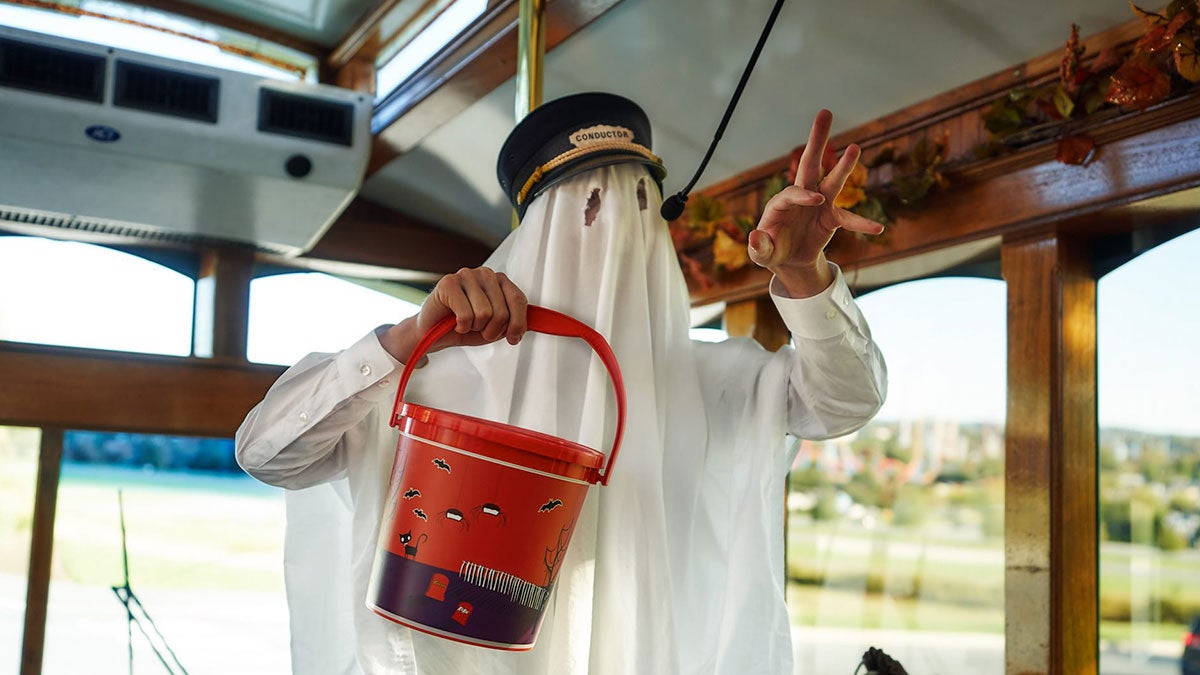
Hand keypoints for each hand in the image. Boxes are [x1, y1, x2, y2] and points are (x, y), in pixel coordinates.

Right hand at [379, 267, 527, 363]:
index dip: (518, 324)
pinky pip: (467, 314)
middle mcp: (485, 274)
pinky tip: (455, 322)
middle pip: (503, 310)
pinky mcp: (448, 283)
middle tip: (480, 331)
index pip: (519, 300)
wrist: (433, 333)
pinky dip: (462, 326)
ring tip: (467, 325)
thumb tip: (532, 326)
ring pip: (485, 313)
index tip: (512, 338)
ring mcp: (466, 275)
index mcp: (500, 281)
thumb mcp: (496, 326)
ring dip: (476, 328)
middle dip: (493, 330)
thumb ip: (513, 322)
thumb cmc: (466, 327)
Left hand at [747, 109, 884, 296]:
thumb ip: (759, 246)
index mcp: (781, 202)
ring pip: (833, 182)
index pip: (792, 193)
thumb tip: (755, 236)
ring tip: (855, 147)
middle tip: (825, 113)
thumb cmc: (771, 250)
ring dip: (844, 166)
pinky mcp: (831, 217)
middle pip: (810, 165)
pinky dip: (862, 224)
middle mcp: (801, 196)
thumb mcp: (761, 252)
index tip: (817, 199)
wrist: (787, 258)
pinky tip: (878, 228)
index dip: (804, 195)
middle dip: (817, 140)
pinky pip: (849, 220)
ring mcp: (819, 204)